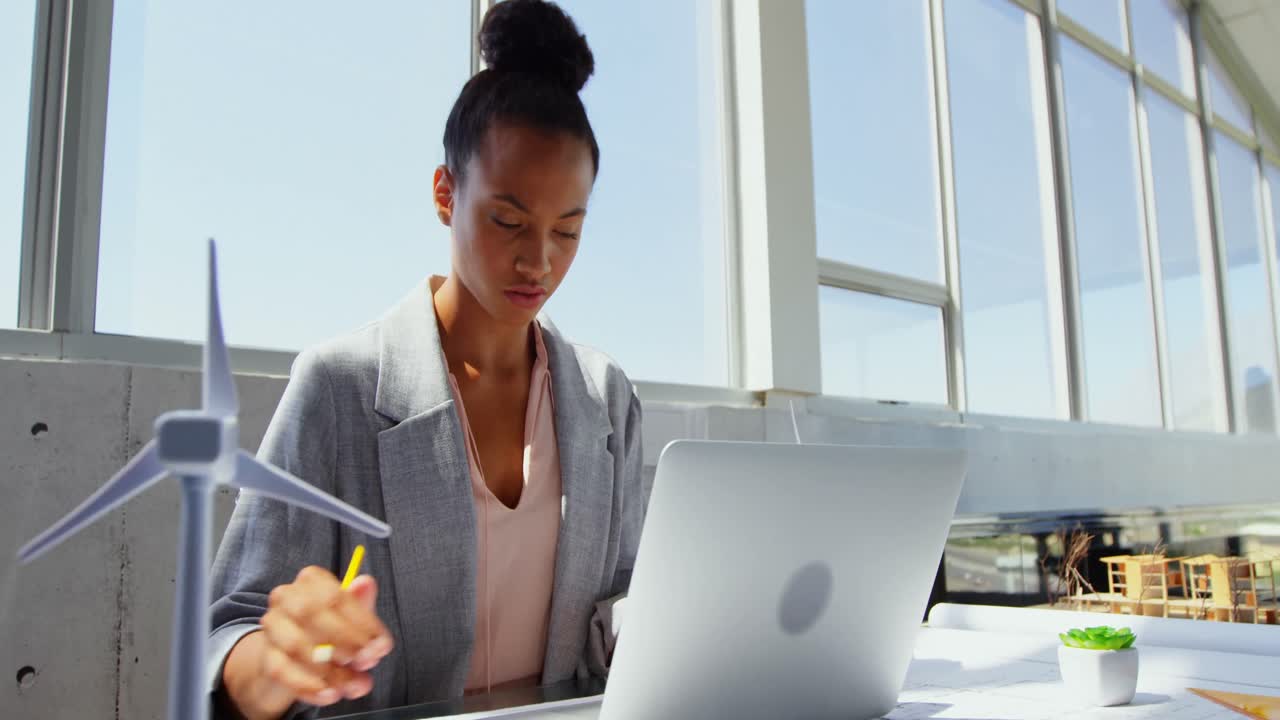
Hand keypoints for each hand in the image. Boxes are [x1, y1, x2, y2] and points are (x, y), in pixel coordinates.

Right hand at [223, 566, 393, 718]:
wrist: (296, 655)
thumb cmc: (330, 629)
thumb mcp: (352, 615)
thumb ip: (363, 606)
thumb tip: (367, 583)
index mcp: (312, 580)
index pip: (336, 597)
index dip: (363, 624)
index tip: (382, 646)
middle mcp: (286, 596)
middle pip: (310, 613)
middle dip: (344, 640)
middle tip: (366, 661)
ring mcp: (272, 625)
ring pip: (295, 645)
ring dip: (328, 669)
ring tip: (352, 684)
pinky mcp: (266, 655)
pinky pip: (282, 671)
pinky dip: (308, 686)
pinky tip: (329, 694)